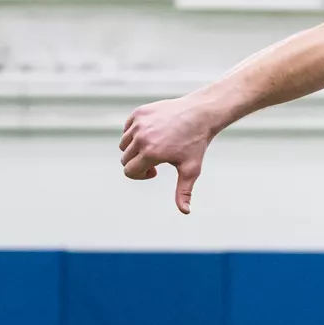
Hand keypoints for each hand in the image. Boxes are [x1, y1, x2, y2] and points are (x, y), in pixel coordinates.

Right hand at [120, 95, 220, 213]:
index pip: (129, 171)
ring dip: (134, 149)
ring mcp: (138, 123)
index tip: (155, 171)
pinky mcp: (139, 112)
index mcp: (150, 153)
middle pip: (125, 159)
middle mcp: (141, 137)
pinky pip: (127, 129)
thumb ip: (184, 191)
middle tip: (156, 160)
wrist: (199, 114)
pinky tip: (153, 135)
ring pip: (124, 144)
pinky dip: (135, 134)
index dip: (141, 175)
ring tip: (153, 148)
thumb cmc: (196, 144)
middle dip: (137, 164)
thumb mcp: (191, 169)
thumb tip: (185, 211)